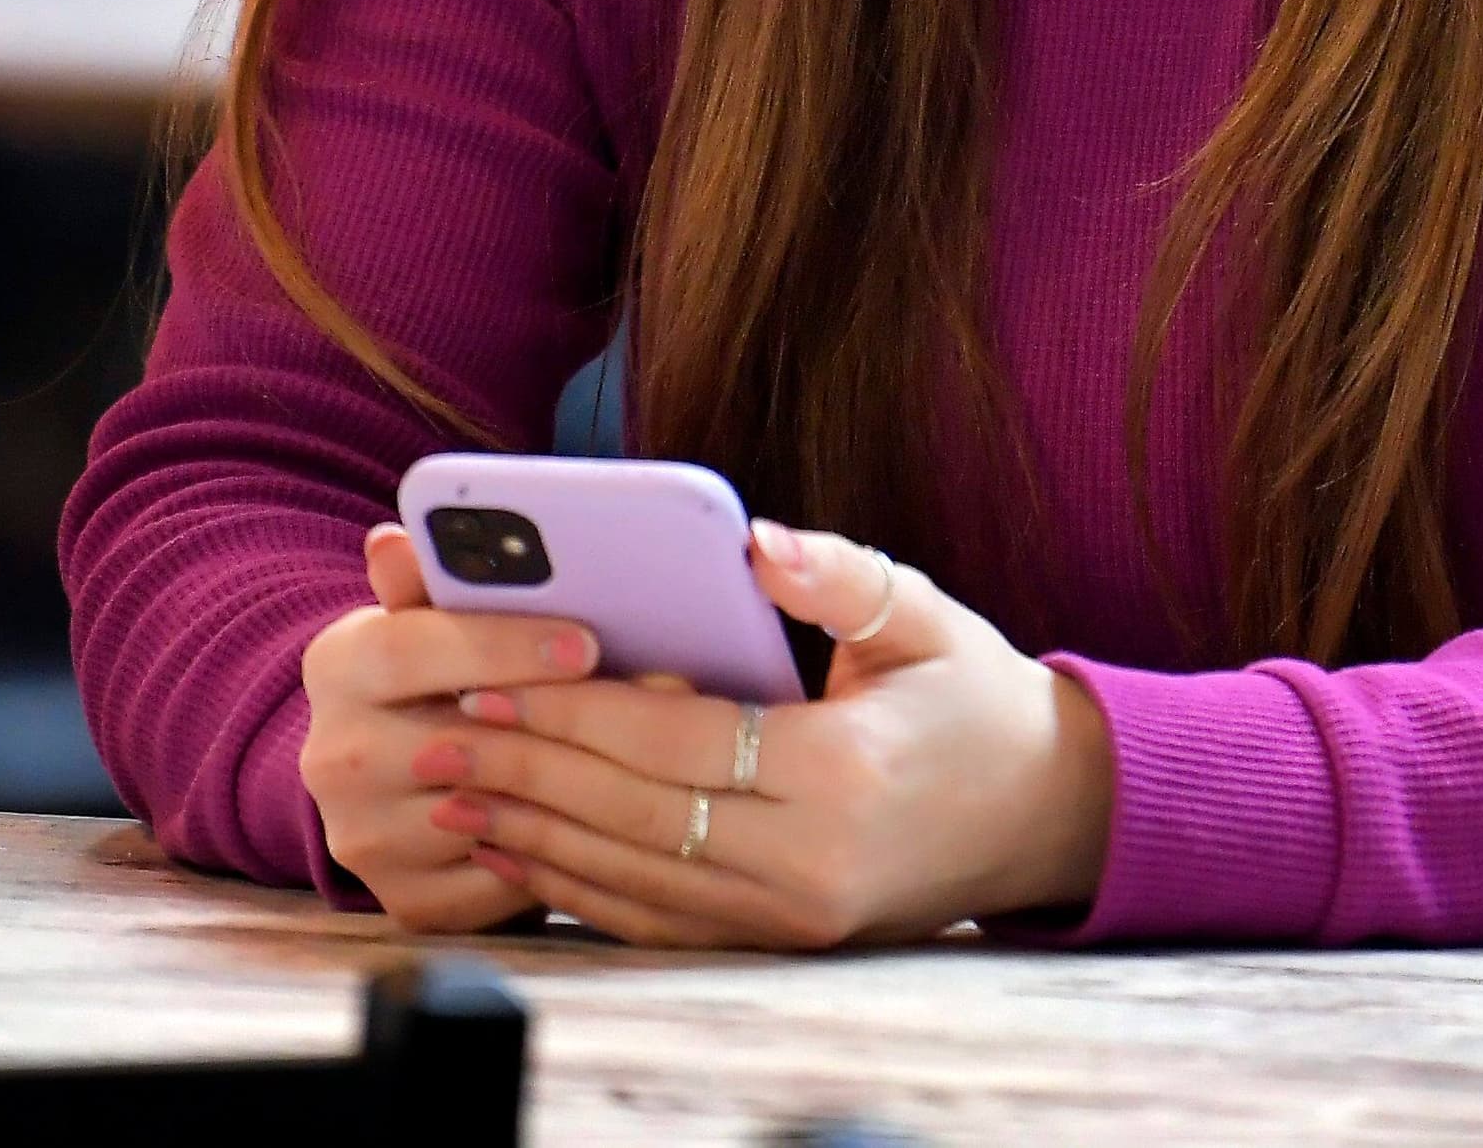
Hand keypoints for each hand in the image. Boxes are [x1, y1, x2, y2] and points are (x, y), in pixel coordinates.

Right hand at [295, 523, 607, 931]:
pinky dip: (552, 850)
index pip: (409, 648)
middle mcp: (330, 758)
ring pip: (481, 816)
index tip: (586, 642)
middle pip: (450, 739)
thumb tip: (395, 537)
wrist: (400, 771)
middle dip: (549, 722)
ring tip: (634, 757)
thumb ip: (430, 579)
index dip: (501, 645)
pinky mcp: (404, 901)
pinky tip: (596, 817)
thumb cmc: (440, 670)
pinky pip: (496, 881)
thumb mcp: (434, 613)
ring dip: (563, 790)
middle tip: (636, 705)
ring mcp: (362, 837)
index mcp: (337, 665)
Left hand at [400, 518, 1117, 948]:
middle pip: (635, 815)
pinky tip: (521, 848)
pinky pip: (659, 921)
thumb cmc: (975, 695)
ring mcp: (796, 917)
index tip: (487, 672)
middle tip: (435, 730)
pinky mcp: (784, 941)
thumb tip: (754, 540)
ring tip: (450, 787)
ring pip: (634, 879)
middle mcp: (813, 863)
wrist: (1047, 811)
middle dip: (525, 769)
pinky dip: (579, 887)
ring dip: (532, 834)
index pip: (676, 741)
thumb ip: (834, 572)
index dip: (574, 709)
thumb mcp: (921, 612)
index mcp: (843, 773)